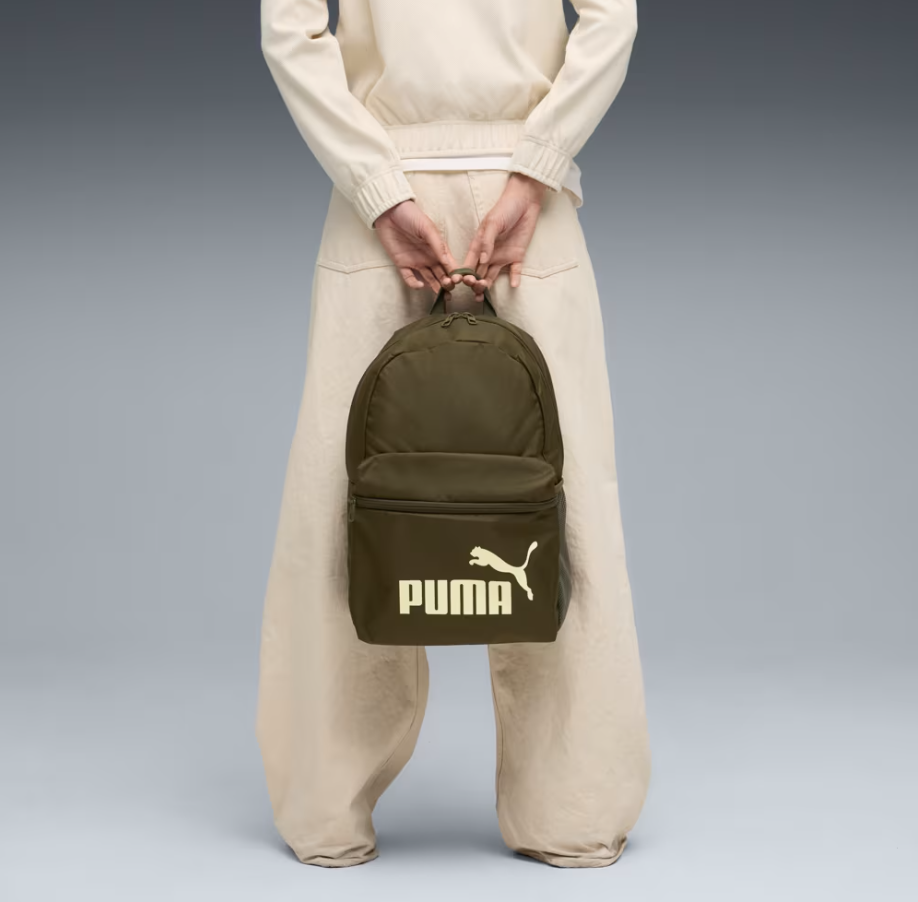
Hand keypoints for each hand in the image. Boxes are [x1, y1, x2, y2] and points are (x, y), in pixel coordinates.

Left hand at [374, 200, 458, 292]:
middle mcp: (429, 258)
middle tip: (450, 291)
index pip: (450, 265)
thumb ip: (438, 245)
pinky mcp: (402, 264)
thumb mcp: (427, 228)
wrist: (389, 212)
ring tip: (441, 295)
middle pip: (441, 275)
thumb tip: (448, 263)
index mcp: (438, 249)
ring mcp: (416, 262)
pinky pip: (409, 278)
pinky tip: (420, 285)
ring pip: (429, 279)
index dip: (455, 274)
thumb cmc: (411, 216)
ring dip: (435, 288)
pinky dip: (415, 284)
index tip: (459, 281)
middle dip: (447, 284)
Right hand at [462, 173, 547, 294]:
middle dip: (474, 283)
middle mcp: (488, 253)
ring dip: (488, 285)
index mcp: (479, 244)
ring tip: (483, 296)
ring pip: (492, 275)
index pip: (469, 262)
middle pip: (479, 272)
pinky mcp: (517, 255)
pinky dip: (515, 278)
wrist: (525, 201)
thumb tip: (483, 260)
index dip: (464, 273)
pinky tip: (514, 286)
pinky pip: (515, 270)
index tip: (460, 283)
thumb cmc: (505, 208)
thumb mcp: (493, 223)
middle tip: (475, 292)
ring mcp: (503, 255)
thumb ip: (487, 242)